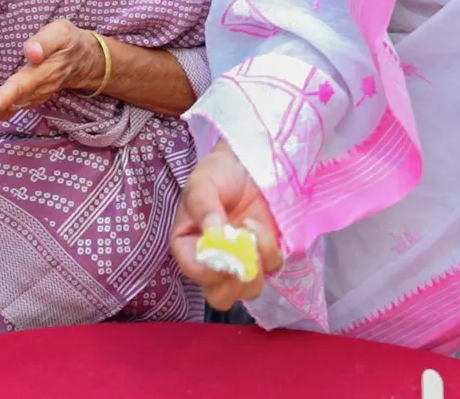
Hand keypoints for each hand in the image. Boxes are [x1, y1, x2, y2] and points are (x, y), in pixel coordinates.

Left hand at [0, 19, 102, 136]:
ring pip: (4, 112)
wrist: (84, 61)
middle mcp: (34, 91)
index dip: (0, 100)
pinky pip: (6, 112)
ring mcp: (30, 98)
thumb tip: (30, 52)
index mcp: (40, 74)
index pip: (17, 88)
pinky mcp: (25, 99)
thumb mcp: (61, 33)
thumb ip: (45, 41)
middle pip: (7, 106)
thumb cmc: (68, 42)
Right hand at [171, 142, 284, 310]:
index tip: (223, 248)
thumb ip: (203, 206)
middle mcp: (213, 262)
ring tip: (249, 231)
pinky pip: (271, 268)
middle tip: (241, 253)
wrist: (247, 162)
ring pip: (249, 289)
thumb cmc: (217, 173)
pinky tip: (257, 225)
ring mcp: (241, 262)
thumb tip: (214, 234)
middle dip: (234, 282)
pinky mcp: (266, 255)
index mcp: (188, 247)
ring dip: (254, 264)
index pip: (194, 272)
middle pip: (221, 297)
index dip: (209, 268)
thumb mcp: (202, 182)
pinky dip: (268, 250)